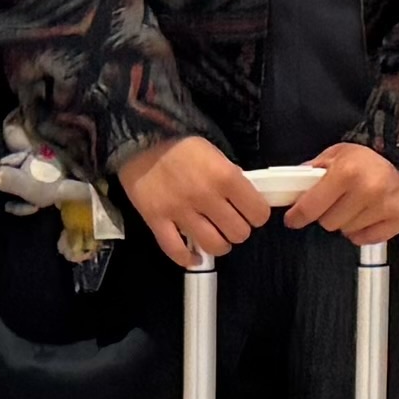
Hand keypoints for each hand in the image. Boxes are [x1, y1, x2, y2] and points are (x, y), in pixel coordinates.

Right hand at [119, 134, 271, 267]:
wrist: (140, 139)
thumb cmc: (182, 145)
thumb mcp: (216, 154)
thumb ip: (231, 179)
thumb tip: (245, 202)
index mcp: (225, 176)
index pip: (257, 212)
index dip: (257, 215)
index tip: (250, 213)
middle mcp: (206, 197)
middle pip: (238, 233)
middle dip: (238, 230)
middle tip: (229, 223)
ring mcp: (180, 211)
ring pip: (213, 246)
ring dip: (218, 245)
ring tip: (214, 237)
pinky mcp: (156, 220)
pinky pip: (176, 250)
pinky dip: (187, 259)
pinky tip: (193, 257)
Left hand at [289, 141, 398, 244]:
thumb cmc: (372, 155)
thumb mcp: (340, 153)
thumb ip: (315, 169)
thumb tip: (294, 185)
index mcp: (346, 171)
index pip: (310, 207)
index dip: (297, 215)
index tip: (293, 219)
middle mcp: (366, 191)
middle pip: (327, 223)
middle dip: (327, 213)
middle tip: (338, 200)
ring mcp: (384, 207)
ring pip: (347, 232)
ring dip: (347, 221)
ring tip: (358, 204)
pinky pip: (366, 239)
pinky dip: (364, 230)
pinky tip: (370, 214)